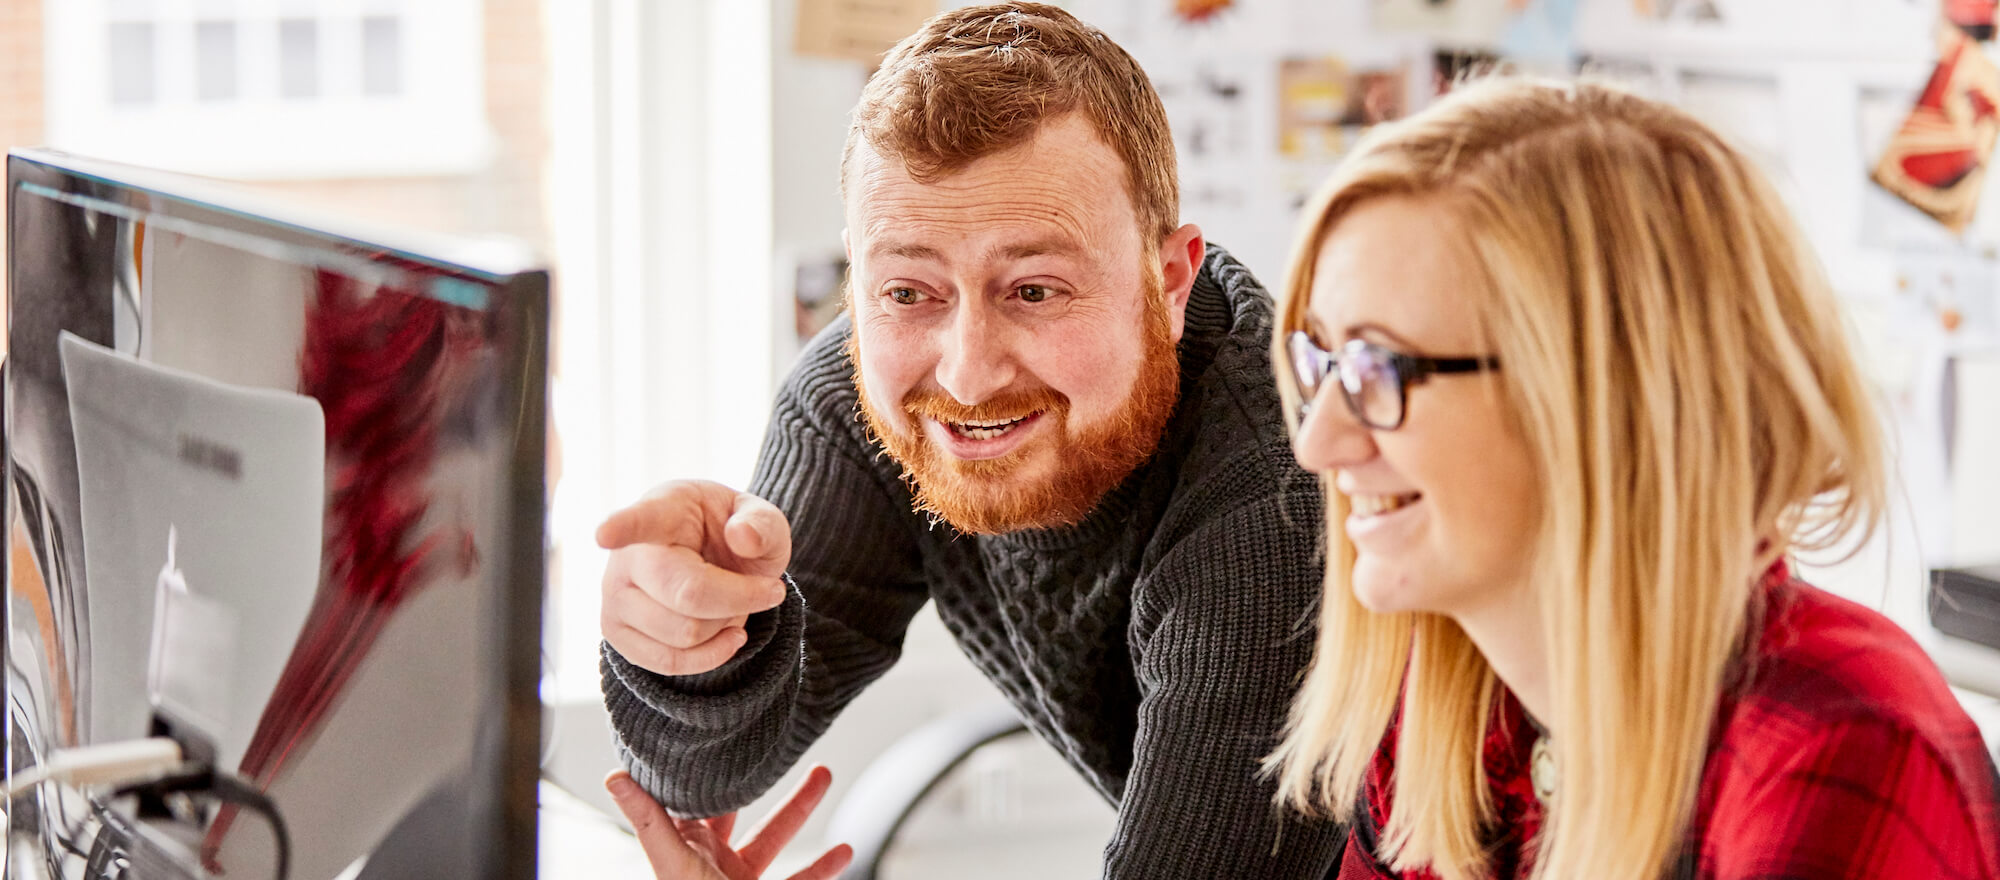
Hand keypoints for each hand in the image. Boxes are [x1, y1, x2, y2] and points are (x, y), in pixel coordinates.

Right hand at [598, 481, 792, 675]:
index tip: (604, 534)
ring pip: (684, 634)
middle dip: (741, 600)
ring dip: (726, 625)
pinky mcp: (615, 633)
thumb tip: (742, 537)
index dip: (620, 527)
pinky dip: (711, 655)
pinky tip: (729, 633)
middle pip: (687, 595)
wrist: (714, 563)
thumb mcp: (763, 520)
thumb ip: (762, 523)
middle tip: (768, 589)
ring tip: (732, 602)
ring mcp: (614, 597)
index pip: (639, 520)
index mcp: (662, 511)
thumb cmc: (735, 536)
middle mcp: (626, 555)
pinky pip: (668, 663)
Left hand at [604, 766, 852, 879]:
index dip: (702, 769)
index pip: (691, 798)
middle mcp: (711, 860)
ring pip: (774, 837)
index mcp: (684, 847)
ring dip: (799, 808)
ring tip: (822, 775)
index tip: (719, 734)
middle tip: (775, 749)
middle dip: (759, 781)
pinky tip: (844, 851)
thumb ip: (649, 820)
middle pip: (738, 810)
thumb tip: (614, 776)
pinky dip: (823, 866)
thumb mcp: (671, 860)